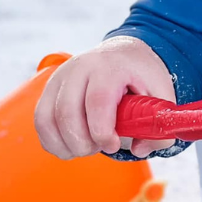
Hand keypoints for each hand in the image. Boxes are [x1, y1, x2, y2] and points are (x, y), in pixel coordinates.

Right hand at [34, 36, 175, 158]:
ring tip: (88, 146)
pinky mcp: (50, 87)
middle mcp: (80, 67)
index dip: (102, 132)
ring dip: (66, 145)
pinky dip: (53, 141)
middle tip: (101, 146)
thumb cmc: (142, 74)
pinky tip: (72, 144)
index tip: (114, 144)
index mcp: (111, 66)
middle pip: (67, 113)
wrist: (124, 52)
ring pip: (48, 119)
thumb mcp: (161, 93)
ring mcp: (61, 76)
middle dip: (83, 143)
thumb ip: (159, 126)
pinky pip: (40, 121)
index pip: (98, 101)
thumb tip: (138, 148)